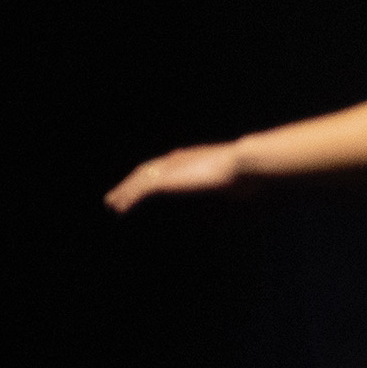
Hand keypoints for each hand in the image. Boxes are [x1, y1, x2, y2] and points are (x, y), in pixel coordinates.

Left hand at [107, 141, 245, 212]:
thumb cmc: (253, 176)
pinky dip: (129, 198)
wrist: (248, 166)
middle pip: (148, 171)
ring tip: (113, 204)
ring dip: (124, 191)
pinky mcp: (167, 180)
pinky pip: (141, 190)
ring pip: (140, 179)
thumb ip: (238, 192)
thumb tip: (253, 203)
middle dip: (133, 183)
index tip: (146, 186)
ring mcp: (172, 168)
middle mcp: (178, 160)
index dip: (155, 176)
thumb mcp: (243, 187)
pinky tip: (120, 209)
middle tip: (120, 195)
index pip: (168, 167)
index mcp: (195, 159)